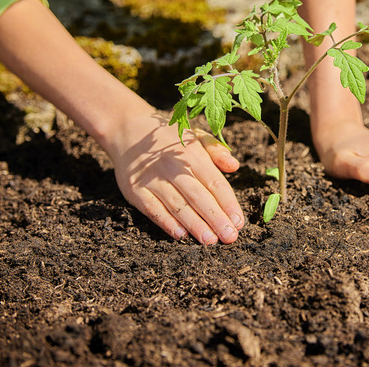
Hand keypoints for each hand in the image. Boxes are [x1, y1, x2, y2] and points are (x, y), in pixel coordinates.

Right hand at [107, 111, 243, 244]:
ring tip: (210, 241)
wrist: (128, 128)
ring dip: (195, 225)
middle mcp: (173, 167)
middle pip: (198, 197)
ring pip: (177, 205)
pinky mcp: (134, 189)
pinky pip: (153, 209)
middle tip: (229, 237)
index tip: (239, 222)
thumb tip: (234, 166)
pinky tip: (180, 235)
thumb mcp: (195, 136)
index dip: (228, 203)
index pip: (215, 182)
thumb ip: (216, 151)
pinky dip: (166, 222)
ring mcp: (152, 178)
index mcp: (192, 154)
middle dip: (215, 219)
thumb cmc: (169, 138)